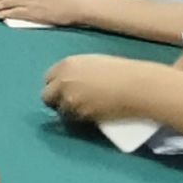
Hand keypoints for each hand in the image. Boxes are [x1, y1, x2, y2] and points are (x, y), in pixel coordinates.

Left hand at [41, 54, 167, 122]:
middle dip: (55, 100)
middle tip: (67, 104)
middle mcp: (63, 81)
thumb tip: (72, 81)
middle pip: (47, 96)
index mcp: (67, 64)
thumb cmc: (121, 71)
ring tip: (81, 111)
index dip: (56, 85)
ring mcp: (70, 99)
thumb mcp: (93, 63)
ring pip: (59, 110)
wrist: (135, 86)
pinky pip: (72, 120)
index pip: (48, 78)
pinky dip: (78, 119)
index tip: (62, 90)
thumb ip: (78, 71)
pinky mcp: (80, 114)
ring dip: (67, 111)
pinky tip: (88, 117)